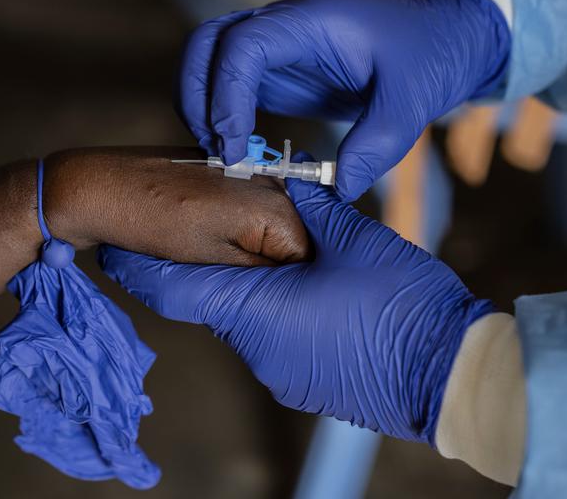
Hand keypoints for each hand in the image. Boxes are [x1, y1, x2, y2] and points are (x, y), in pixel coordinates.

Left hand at [42, 147, 309, 264]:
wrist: (101, 185)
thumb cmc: (151, 221)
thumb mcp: (213, 261)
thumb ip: (260, 272)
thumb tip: (287, 285)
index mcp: (274, 206)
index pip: (306, 258)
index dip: (283, 283)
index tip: (257, 294)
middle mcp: (271, 184)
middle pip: (290, 242)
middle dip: (270, 266)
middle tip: (234, 282)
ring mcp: (252, 175)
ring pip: (270, 230)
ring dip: (252, 250)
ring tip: (213, 256)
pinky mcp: (232, 174)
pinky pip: (250, 214)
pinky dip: (236, 232)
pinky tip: (206, 238)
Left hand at [99, 153, 493, 443]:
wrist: (450, 375)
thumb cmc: (400, 304)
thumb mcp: (353, 238)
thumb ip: (308, 204)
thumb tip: (286, 180)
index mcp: (253, 309)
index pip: (170, 288)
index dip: (138, 263)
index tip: (116, 242)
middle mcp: (254, 350)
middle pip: (209, 299)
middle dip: (210, 263)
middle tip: (217, 224)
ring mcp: (279, 374)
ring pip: (245, 319)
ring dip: (252, 287)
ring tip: (283, 255)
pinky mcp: (303, 385)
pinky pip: (273, 340)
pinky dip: (277, 312)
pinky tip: (312, 295)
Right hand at [177, 0, 509, 200]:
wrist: (443, 38)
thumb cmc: (431, 54)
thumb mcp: (412, 102)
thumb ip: (375, 147)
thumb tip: (336, 189)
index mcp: (312, 23)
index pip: (244, 45)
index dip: (227, 95)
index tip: (235, 147)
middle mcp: (284, 29)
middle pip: (207, 44)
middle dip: (195, 97)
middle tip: (217, 152)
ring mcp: (278, 50)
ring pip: (209, 62)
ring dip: (201, 106)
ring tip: (223, 155)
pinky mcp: (279, 73)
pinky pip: (231, 86)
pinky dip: (220, 116)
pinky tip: (238, 152)